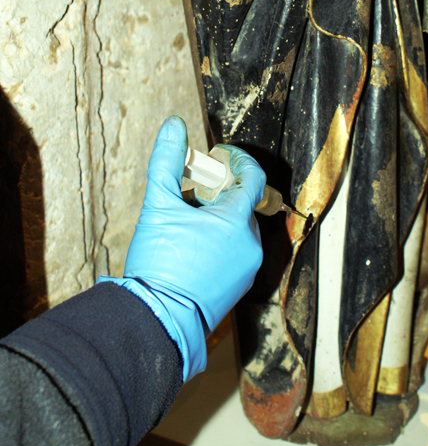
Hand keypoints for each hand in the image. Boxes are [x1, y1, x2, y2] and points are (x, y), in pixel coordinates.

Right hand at [98, 116, 263, 380]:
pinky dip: (218, 242)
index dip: (238, 160)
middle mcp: (250, 245)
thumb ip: (166, 161)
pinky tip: (189, 248)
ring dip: (216, 219)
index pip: (253, 178)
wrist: (157, 320)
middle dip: (219, 192)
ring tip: (185, 222)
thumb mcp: (158, 206)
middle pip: (241, 204)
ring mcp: (246, 269)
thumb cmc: (160, 262)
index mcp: (237, 221)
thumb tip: (174, 124)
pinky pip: (233, 253)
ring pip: (236, 230)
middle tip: (191, 189)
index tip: (221, 153)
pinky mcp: (238, 288)